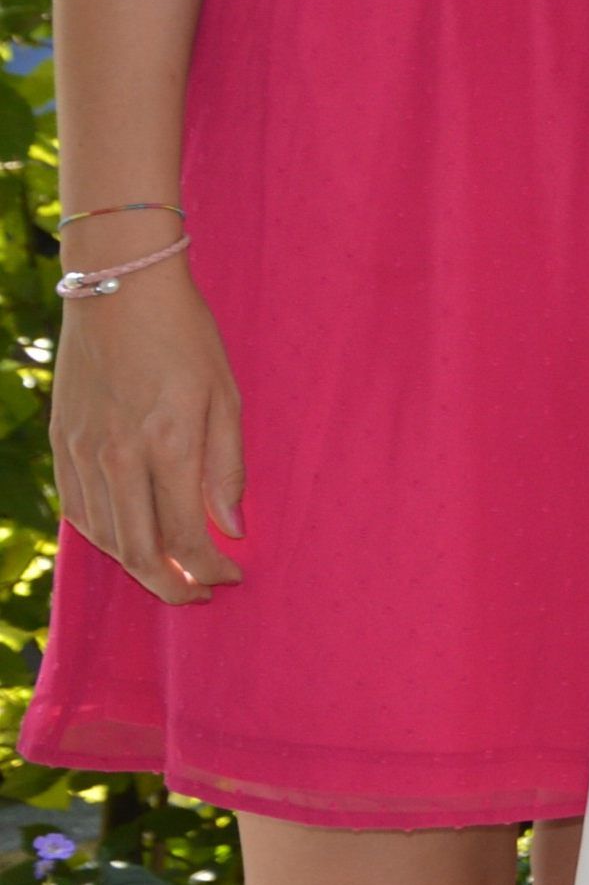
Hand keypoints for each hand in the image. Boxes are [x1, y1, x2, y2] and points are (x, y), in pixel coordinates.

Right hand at [51, 263, 245, 603]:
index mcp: (167, 445)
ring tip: (170, 575)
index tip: (232, 577)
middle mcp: (118, 458)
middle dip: (171, 585)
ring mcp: (82, 453)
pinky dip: (104, 536)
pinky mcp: (61, 444)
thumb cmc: (186, 336)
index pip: (184, 536)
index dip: (209, 568)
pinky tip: (128, 539)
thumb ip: (227, 466)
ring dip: (137, 567)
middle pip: (138, 551)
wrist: (120, 289)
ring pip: (104, 537)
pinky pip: (78, 510)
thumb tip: (231, 528)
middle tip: (199, 595)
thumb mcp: (225, 394)